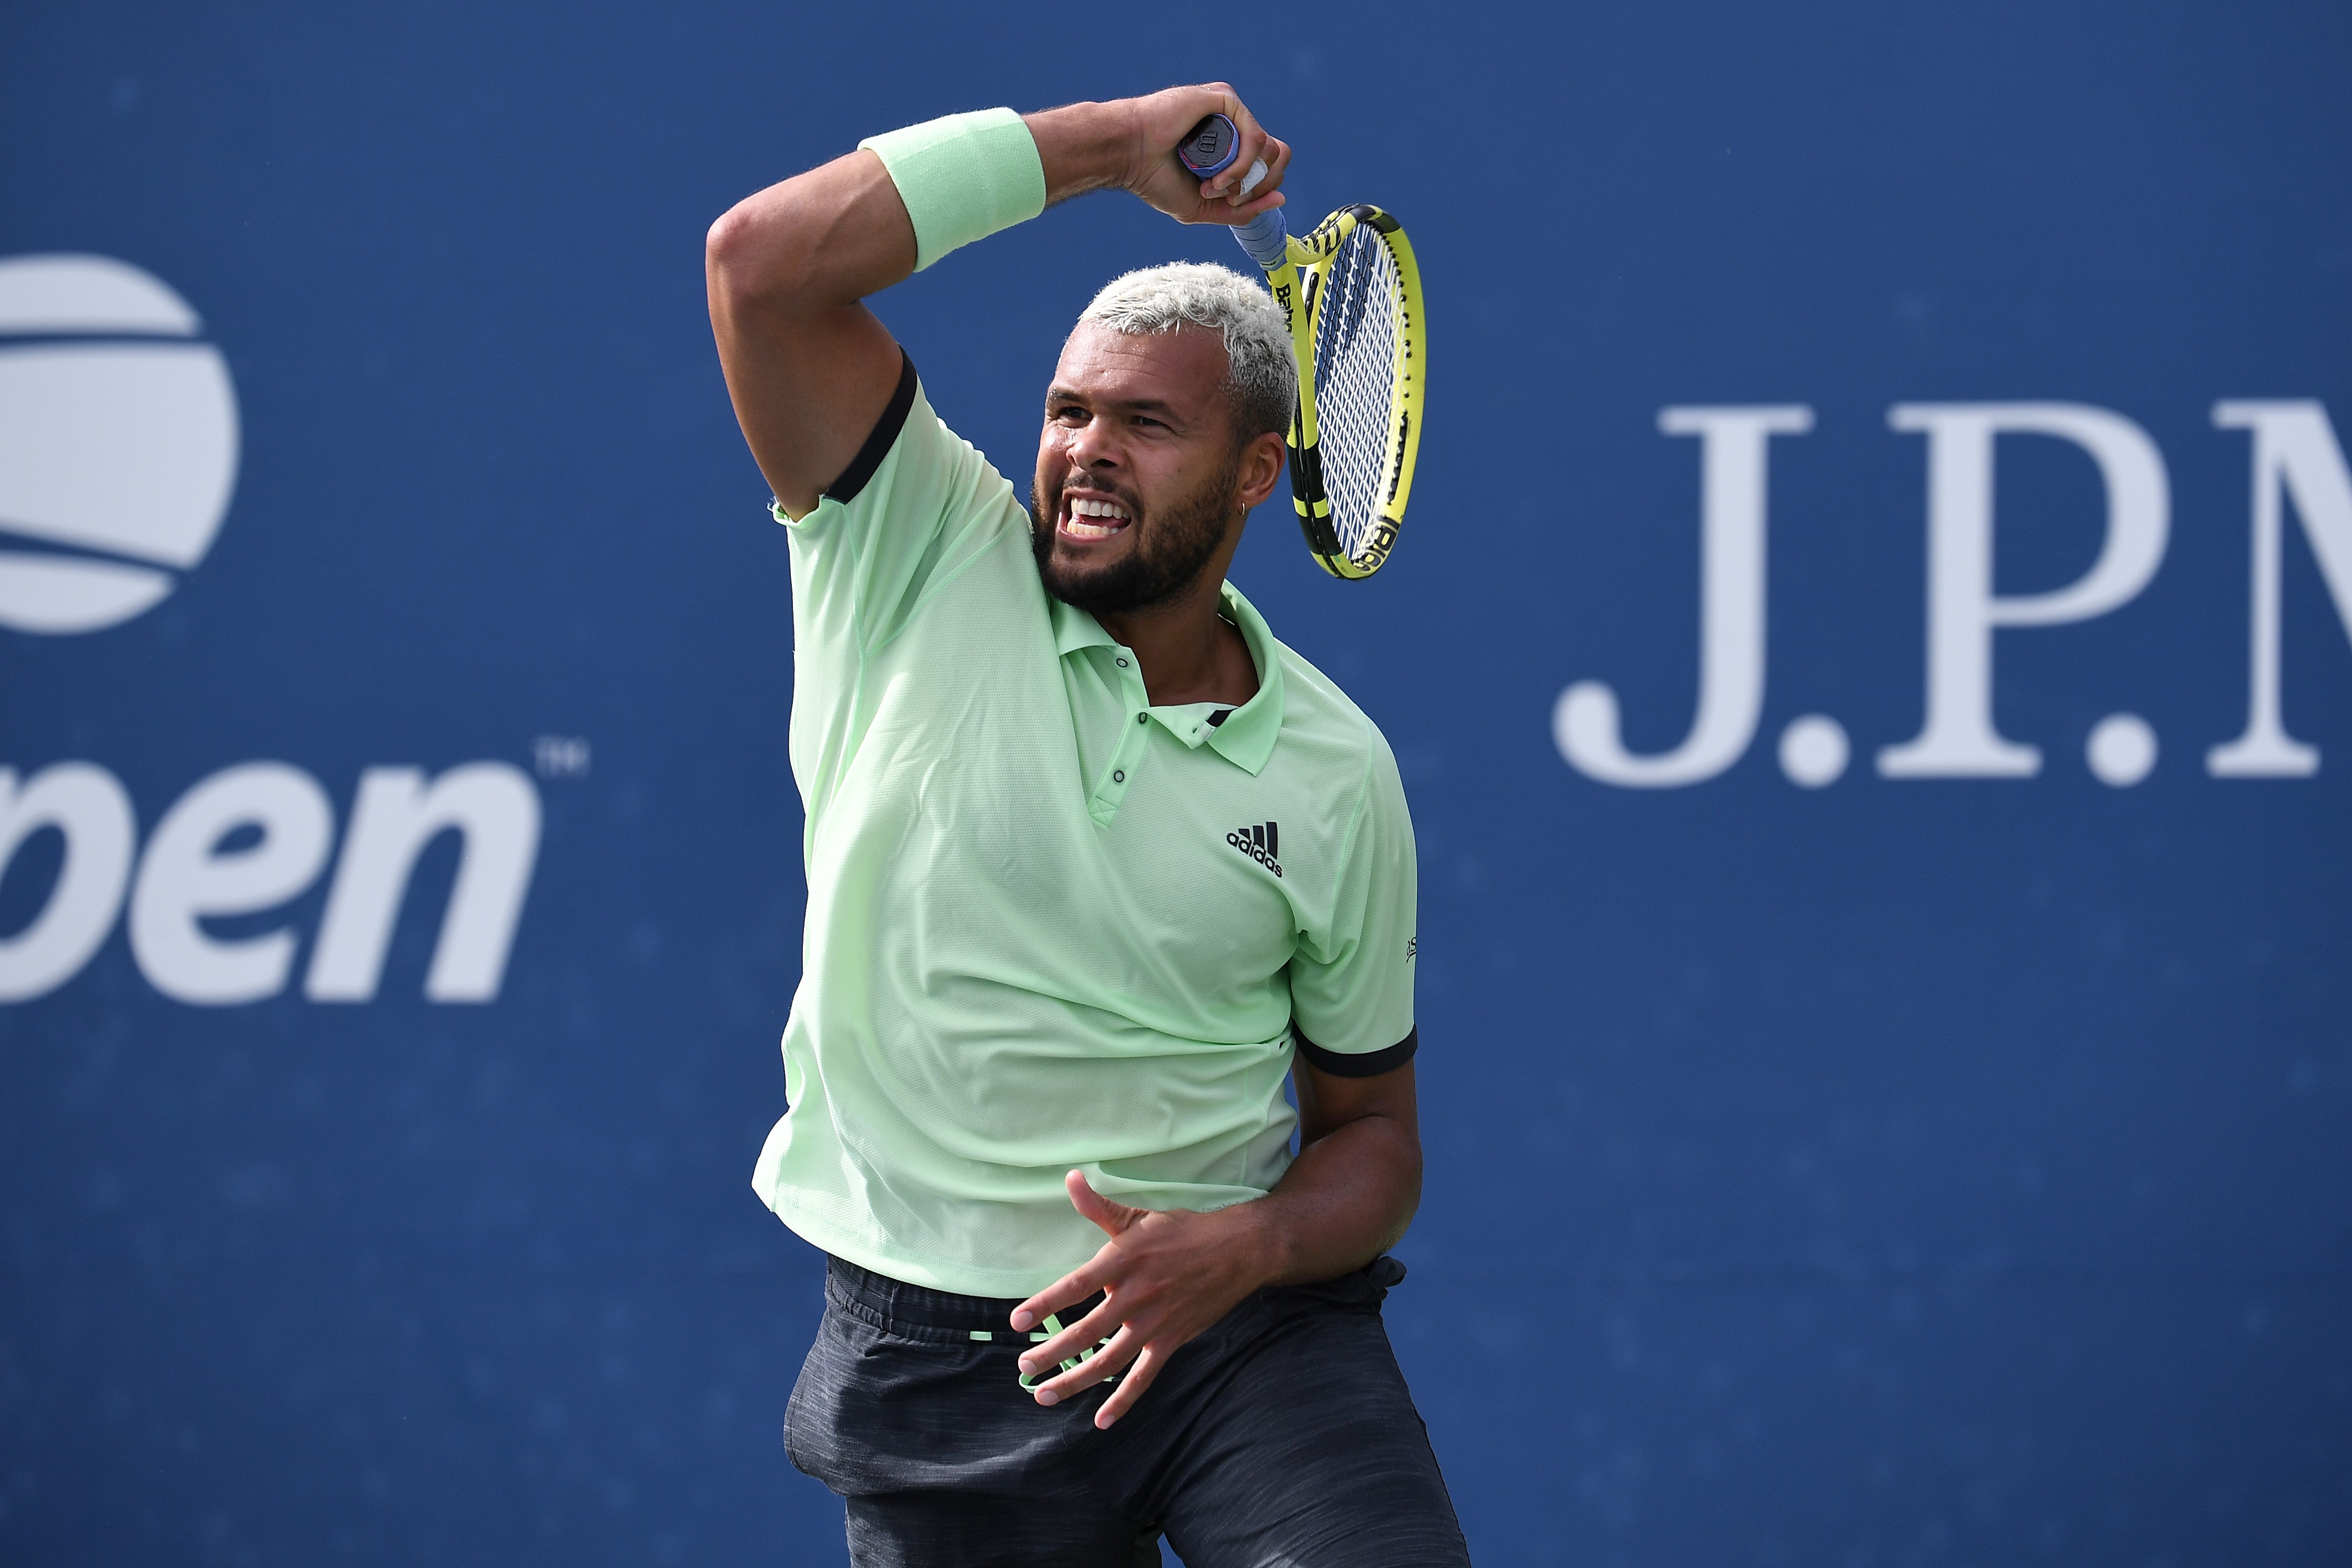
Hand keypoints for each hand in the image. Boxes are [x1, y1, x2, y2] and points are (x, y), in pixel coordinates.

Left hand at [1011, 1170, 1277, 1428]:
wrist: (1238, 1250)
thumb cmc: (1183, 1231)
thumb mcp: (1139, 1216)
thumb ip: (1099, 1206)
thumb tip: (1070, 1178)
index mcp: (1124, 1260)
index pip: (1076, 1286)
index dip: (1046, 1304)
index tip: (1018, 1321)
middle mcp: (1137, 1294)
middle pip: (1087, 1331)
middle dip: (1052, 1353)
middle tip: (1024, 1367)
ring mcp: (1155, 1322)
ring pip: (1109, 1360)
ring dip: (1075, 1380)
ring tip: (1044, 1395)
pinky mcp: (1172, 1340)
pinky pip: (1144, 1376)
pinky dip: (1124, 1400)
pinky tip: (1102, 1421)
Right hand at [1115, 84, 1291, 227]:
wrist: (1130, 157)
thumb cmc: (1157, 179)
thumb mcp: (1204, 207)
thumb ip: (1241, 209)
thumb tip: (1280, 199)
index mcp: (1230, 145)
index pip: (1271, 164)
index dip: (1261, 189)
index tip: (1232, 204)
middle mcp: (1234, 126)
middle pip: (1277, 156)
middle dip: (1258, 187)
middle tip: (1228, 198)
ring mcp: (1230, 111)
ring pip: (1269, 148)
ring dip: (1245, 180)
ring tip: (1215, 187)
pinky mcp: (1225, 99)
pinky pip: (1255, 136)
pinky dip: (1241, 165)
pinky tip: (1217, 178)